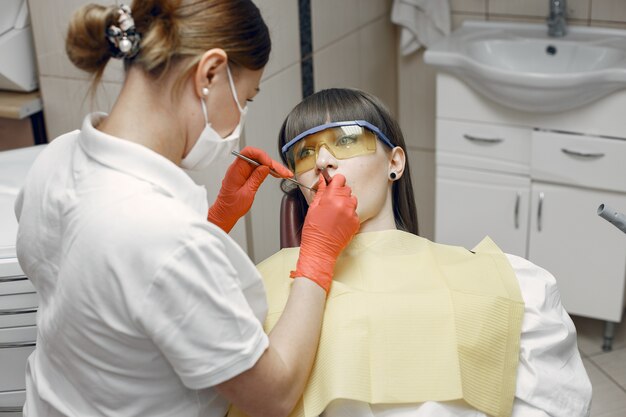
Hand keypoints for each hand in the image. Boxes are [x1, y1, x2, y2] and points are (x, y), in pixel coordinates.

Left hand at [208, 146, 292, 232]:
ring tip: (285, 174)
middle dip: (272, 163)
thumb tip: (265, 168)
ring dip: (274, 168)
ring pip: (261, 163)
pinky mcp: (247, 176)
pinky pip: (259, 169)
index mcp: (236, 170)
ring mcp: (243, 171)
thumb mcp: (247, 193)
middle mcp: (239, 168)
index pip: (248, 152)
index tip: (270, 164)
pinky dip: (269, 171)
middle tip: (283, 172)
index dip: (261, 155)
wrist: (225, 213)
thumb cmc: (231, 206)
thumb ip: (256, 178)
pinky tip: (278, 174)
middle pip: (258, 158)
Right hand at [290, 174, 359, 292]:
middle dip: (339, 192)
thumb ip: (320, 192)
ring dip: (345, 202)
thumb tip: (323, 181)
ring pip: (352, 200)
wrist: (321, 250)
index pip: (340, 179)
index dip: (335, 181)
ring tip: (335, 212)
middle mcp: (344, 204)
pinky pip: (354, 212)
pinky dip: (348, 214)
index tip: (332, 184)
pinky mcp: (356, 222)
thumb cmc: (314, 232)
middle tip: (331, 201)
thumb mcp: (313, 208)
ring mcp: (352, 213)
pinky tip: (339, 221)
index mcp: (331, 198)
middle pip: (347, 189)